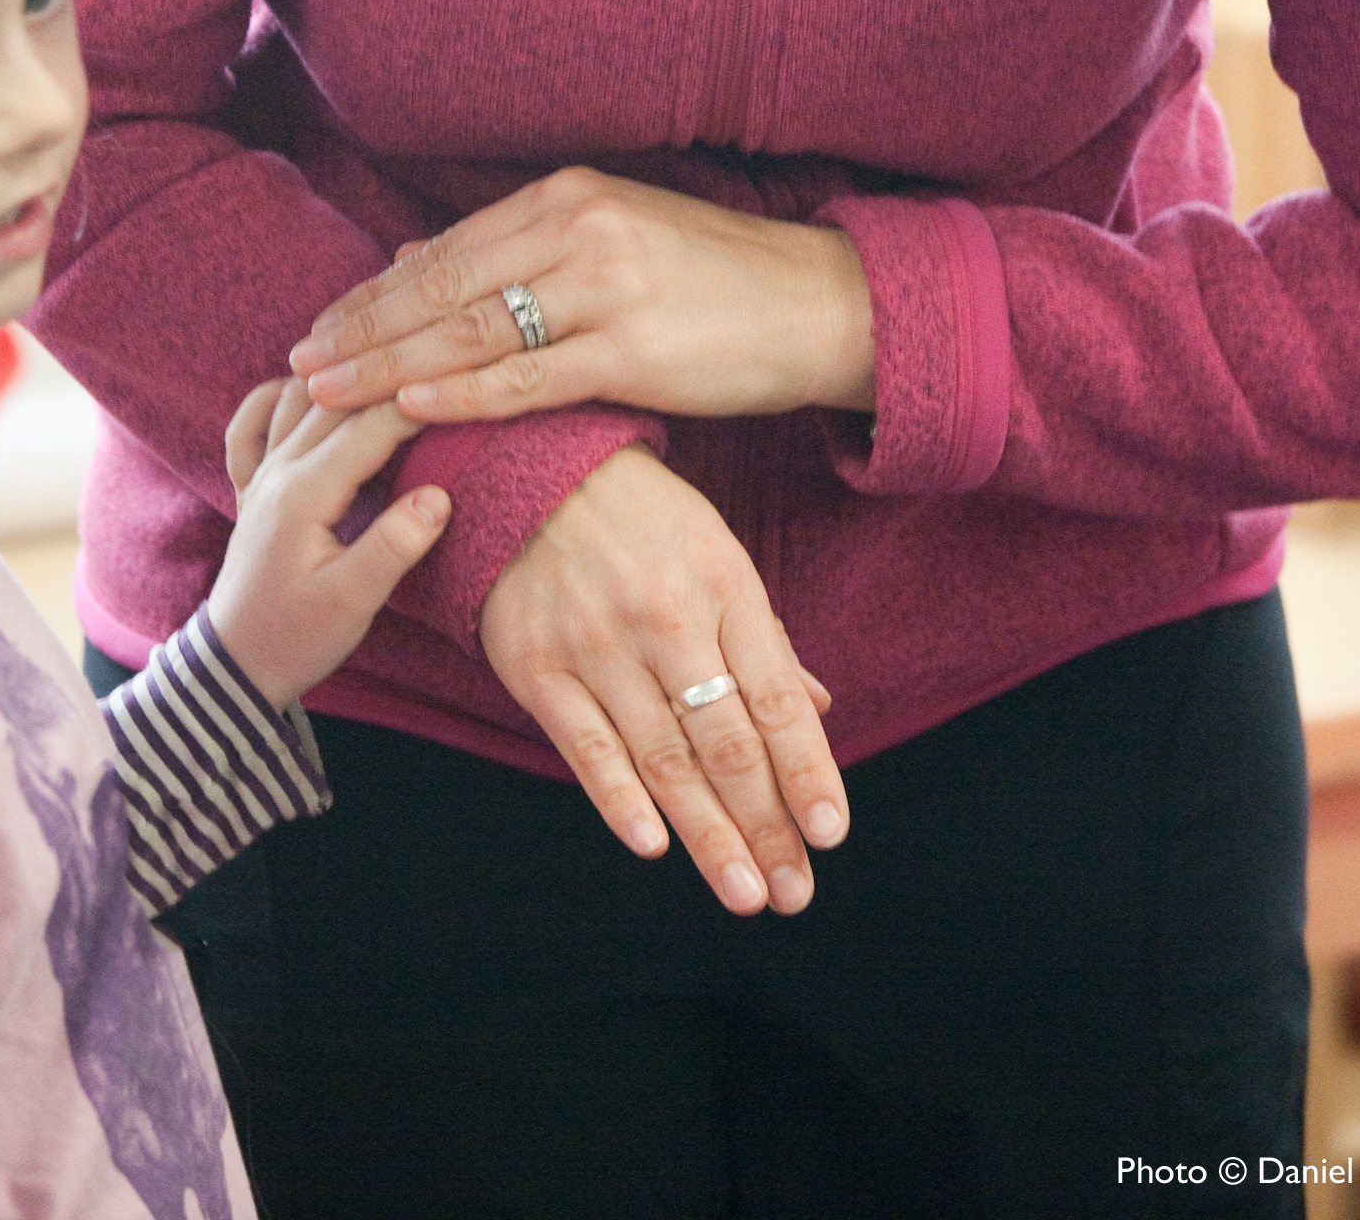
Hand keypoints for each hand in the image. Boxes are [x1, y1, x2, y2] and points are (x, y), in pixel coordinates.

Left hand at [208, 378, 450, 708]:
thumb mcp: (353, 601)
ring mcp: (260, 476)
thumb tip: (440, 494)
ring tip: (390, 368)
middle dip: (389, 377)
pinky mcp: (251, 489)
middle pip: (338, 400)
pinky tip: (301, 391)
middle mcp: (279, 471)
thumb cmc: (296, 637)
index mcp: (306, 493)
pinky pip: (250, 424)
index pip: (373, 426)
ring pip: (297, 399)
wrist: (236, 665)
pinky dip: (273, 398)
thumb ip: (395, 544)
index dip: (422, 401)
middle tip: (441, 364)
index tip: (467, 383)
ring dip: (340, 377)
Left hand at [286, 167, 875, 422]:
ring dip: (390, 365)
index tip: (322, 326)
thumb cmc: (714, 279)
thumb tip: (416, 255)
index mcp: (566, 198)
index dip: (375, 293)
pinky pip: (529, 376)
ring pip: (472, 332)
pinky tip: (411, 405)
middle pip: (442, 287)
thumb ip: (517, 248)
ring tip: (330, 391)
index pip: (446, 251)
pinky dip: (464, 392)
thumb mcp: (611, 237)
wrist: (818, 304)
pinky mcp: (632, 350)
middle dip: (364, 329)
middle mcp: (577, 231)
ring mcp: (604, 289)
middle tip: (300, 362)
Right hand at [478, 445, 846, 916]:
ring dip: (707, 836)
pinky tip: (654, 846)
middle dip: (765, 825)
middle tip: (791, 892)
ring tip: (742, 893)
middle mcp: (665, 620)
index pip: (775, 700)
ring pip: (663, 758)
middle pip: (725, 742)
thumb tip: (818, 711)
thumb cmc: (642, 518)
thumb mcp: (718, 554)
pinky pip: (585, 747)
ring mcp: (598, 645)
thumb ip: (764, 638)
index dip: (807, 771)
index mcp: (724, 588)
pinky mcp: (537, 666)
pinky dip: (620, 800)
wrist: (529, 466)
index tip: (830, 835)